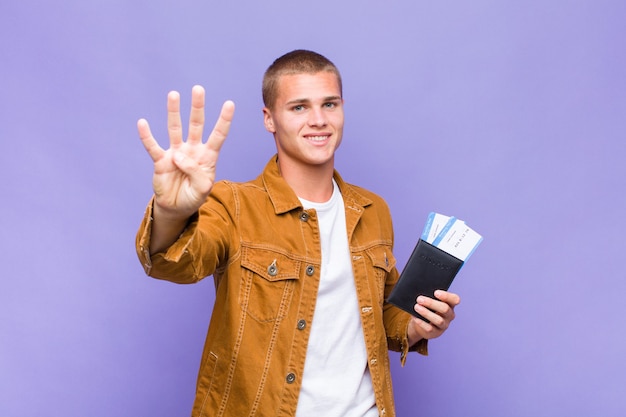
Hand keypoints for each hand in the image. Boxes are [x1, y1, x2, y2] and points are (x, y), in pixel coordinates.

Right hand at [138, 85, 234, 220]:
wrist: (177, 207)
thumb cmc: (194, 196)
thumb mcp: (202, 188)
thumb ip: (195, 171)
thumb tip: (178, 155)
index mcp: (208, 156)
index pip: (218, 135)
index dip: (224, 120)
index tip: (230, 103)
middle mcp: (192, 150)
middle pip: (196, 124)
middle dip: (197, 107)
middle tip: (198, 88)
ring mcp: (176, 153)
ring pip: (175, 129)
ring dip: (174, 112)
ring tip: (173, 94)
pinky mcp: (161, 161)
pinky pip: (152, 146)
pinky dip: (147, 136)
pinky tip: (142, 123)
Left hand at [408, 290, 459, 343]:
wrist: (422, 323)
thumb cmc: (427, 308)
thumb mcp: (430, 302)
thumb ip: (429, 296)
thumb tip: (422, 295)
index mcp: (450, 304)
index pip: (455, 299)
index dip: (447, 296)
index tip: (435, 292)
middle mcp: (449, 315)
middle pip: (445, 309)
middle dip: (431, 303)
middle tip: (419, 299)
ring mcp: (444, 325)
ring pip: (438, 320)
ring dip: (426, 313)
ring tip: (416, 307)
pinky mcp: (436, 333)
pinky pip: (430, 329)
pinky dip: (422, 323)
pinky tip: (415, 318)